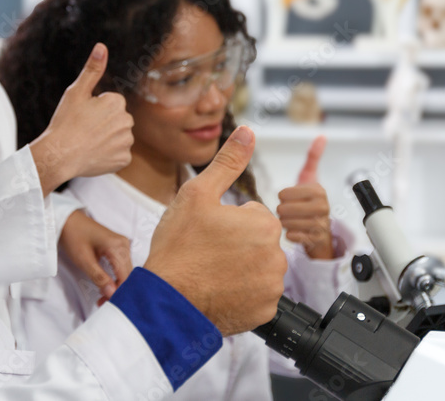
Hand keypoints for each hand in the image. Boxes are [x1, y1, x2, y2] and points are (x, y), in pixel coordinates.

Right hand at [29, 43, 133, 194]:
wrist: (59, 155)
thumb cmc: (66, 121)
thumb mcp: (76, 92)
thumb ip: (92, 69)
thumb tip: (101, 46)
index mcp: (117, 103)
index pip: (110, 103)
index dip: (94, 109)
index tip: (82, 116)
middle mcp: (127, 121)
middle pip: (116, 120)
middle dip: (104, 123)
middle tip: (83, 130)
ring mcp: (126, 142)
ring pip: (118, 137)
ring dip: (107, 139)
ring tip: (87, 143)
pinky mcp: (123, 160)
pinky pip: (118, 154)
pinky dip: (108, 155)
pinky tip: (93, 155)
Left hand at [58, 210, 132, 305]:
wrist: (67, 220)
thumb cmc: (73, 237)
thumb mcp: (84, 260)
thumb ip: (99, 278)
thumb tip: (112, 294)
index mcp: (118, 247)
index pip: (126, 277)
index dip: (119, 293)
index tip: (109, 305)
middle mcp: (124, 245)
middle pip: (128, 275)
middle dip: (118, 291)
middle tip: (103, 303)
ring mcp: (122, 245)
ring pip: (125, 272)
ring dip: (117, 286)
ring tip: (103, 298)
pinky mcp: (118, 247)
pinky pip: (121, 266)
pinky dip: (115, 278)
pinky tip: (107, 287)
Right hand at [144, 126, 286, 336]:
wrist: (168, 300)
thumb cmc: (179, 247)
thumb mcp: (197, 194)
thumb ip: (227, 162)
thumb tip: (248, 132)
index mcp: (264, 224)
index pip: (252, 215)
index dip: (227, 221)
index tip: (208, 232)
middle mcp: (276, 256)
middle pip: (257, 241)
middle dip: (237, 244)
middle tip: (207, 252)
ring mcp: (272, 286)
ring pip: (258, 267)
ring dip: (240, 268)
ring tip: (210, 272)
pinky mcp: (264, 311)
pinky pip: (256, 295)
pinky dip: (241, 293)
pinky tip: (219, 290)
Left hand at [276, 136, 334, 259]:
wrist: (321, 229)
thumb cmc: (310, 200)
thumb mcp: (310, 177)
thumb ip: (313, 157)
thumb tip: (321, 136)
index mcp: (318, 190)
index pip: (284, 194)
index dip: (282, 196)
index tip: (289, 197)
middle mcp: (323, 207)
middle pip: (283, 209)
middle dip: (282, 210)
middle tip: (290, 210)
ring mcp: (320, 225)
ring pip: (286, 223)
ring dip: (285, 223)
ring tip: (293, 220)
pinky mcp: (316, 241)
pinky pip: (292, 237)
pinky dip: (290, 234)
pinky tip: (296, 231)